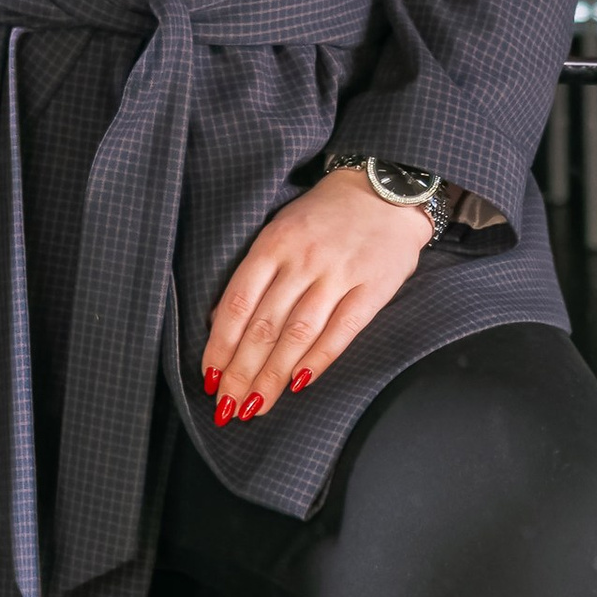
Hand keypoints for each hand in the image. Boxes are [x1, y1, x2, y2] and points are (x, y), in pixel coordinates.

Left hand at [203, 171, 433, 422]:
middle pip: (265, 325)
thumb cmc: (324, 216)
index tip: (210, 379)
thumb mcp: (280, 230)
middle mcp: (304, 259)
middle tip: (228, 407)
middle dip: (242, 372)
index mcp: (274, 243)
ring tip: (257, 406)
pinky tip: (300, 383)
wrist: (385, 189)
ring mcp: (339, 273)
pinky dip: (319, 359)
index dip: (221, 346)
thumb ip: (253, 274)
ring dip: (274, 375)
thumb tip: (218, 322)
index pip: (237, 303)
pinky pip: (342, 331)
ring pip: (298, 333)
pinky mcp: (373, 287)